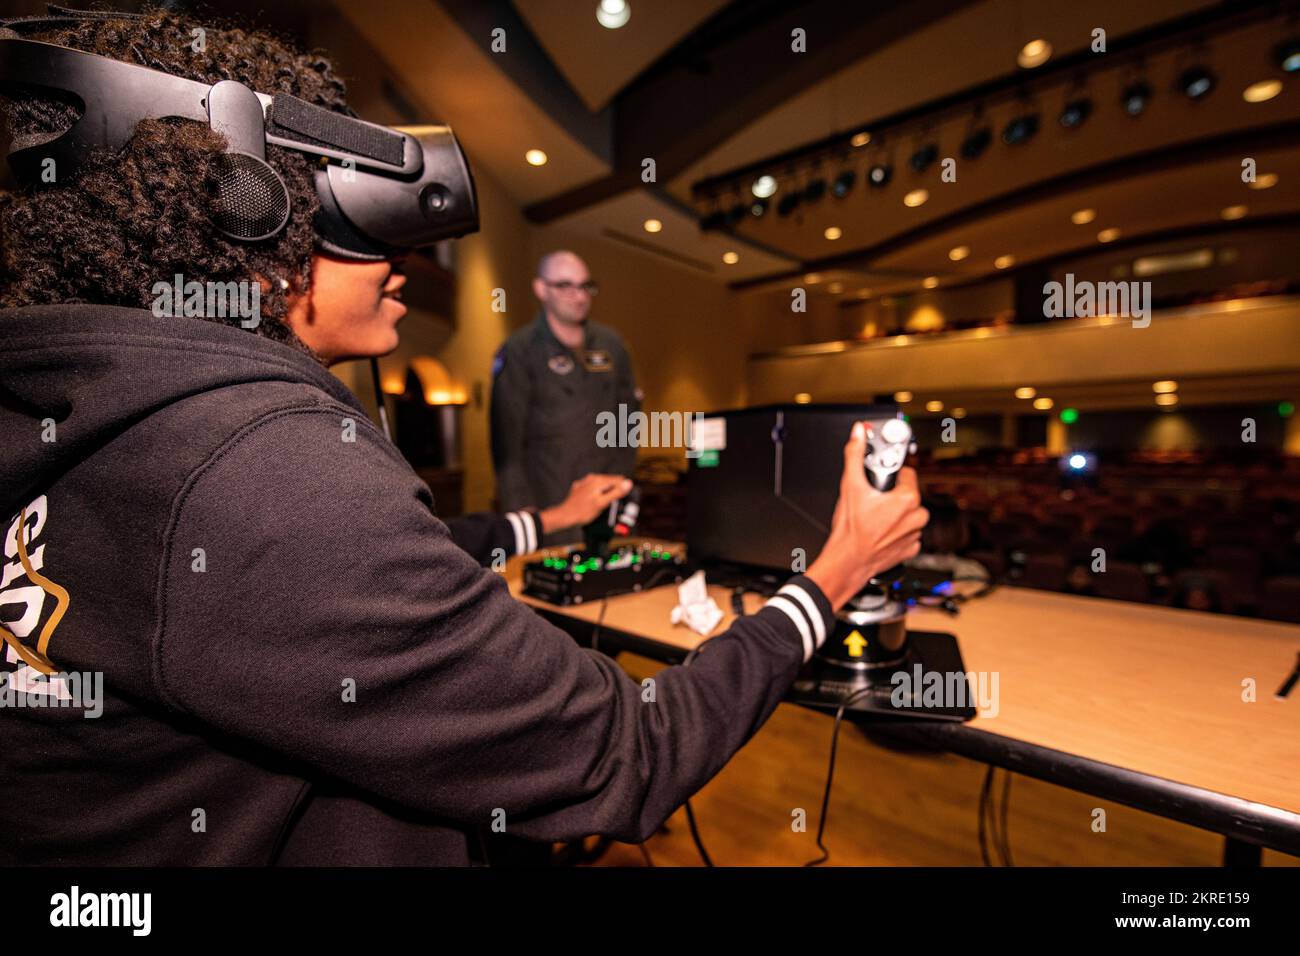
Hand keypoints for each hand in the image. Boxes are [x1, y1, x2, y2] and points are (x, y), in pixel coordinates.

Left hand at [539, 474, 633, 533]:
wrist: (565, 516)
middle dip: (614, 492)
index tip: (622, 501)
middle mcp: (592, 478)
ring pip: (603, 486)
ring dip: (606, 494)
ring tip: (602, 506)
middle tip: (612, 506)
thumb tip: (628, 483)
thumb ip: (616, 493)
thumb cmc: (582, 512)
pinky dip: (597, 495)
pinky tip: (594, 503)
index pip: (619, 480)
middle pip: (611, 482)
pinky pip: (594, 489)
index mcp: (598, 480)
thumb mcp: (602, 503)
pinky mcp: (581, 488)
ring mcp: (586, 482)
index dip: (623, 490)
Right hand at [805, 422, 928, 609]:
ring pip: (908, 515)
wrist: (848, 561)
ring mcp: (915, 534)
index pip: (907, 474)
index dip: (891, 477)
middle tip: (873, 502)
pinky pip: (907, 534)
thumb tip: (858, 433)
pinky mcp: (911, 549)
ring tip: (874, 519)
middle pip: (907, 495)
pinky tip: (879, 533)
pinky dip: (895, 533)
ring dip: (894, 515)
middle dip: (892, 496)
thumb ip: (855, 454)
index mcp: (908, 498)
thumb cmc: (851, 529)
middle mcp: (917, 516)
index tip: (880, 483)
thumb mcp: (850, 485)